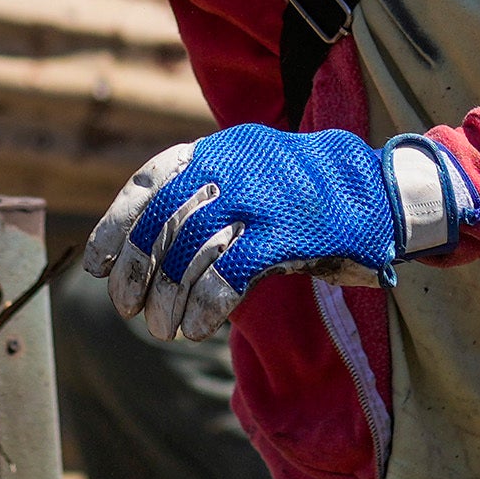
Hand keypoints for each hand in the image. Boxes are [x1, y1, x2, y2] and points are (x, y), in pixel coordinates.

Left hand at [82, 128, 469, 344]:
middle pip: (164, 224)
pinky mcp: (289, 235)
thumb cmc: (305, 193)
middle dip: (138, 272)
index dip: (116, 226)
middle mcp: (233, 168)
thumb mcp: (249, 175)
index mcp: (218, 150)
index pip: (149, 184)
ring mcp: (261, 200)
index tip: (97, 265)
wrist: (383, 188)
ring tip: (162, 328)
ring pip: (191, 252)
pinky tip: (197, 328)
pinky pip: (230, 274)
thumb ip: (203, 198)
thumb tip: (142, 247)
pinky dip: (205, 305)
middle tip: (128, 309)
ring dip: (169, 297)